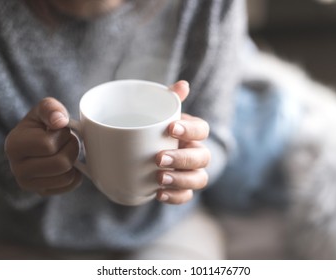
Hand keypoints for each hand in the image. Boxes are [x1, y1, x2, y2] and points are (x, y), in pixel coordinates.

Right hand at [4, 98, 81, 195]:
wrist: (39, 141)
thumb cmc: (43, 123)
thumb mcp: (45, 109)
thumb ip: (51, 108)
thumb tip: (59, 121)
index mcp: (14, 146)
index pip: (48, 146)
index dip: (63, 135)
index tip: (59, 130)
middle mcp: (17, 169)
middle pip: (60, 164)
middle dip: (71, 149)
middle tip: (67, 141)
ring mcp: (29, 184)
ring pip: (67, 177)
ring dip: (73, 161)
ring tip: (65, 151)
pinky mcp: (42, 192)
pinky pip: (70, 186)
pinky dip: (75, 174)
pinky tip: (67, 163)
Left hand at [155, 81, 210, 203]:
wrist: (133, 153)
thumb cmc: (149, 129)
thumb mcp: (154, 112)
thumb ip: (166, 99)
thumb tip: (182, 85)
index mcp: (190, 132)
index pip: (202, 130)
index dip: (190, 130)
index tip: (171, 128)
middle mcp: (194, 152)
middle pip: (203, 157)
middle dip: (183, 158)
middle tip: (159, 158)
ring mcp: (189, 172)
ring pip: (199, 179)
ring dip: (181, 180)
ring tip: (158, 178)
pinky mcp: (180, 189)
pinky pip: (186, 196)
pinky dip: (175, 196)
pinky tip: (158, 194)